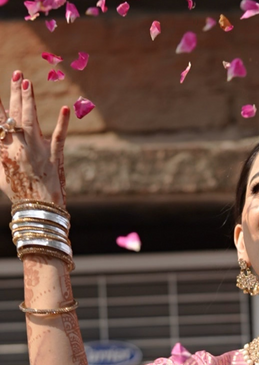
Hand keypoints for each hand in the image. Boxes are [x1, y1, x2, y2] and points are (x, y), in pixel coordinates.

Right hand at [0, 71, 69, 206]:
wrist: (38, 210)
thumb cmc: (19, 193)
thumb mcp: (0, 174)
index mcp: (5, 151)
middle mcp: (19, 148)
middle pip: (14, 116)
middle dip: (15, 94)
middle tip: (17, 74)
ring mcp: (37, 152)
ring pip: (31, 122)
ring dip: (29, 102)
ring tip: (28, 83)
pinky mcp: (54, 158)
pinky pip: (58, 138)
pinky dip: (62, 123)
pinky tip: (65, 109)